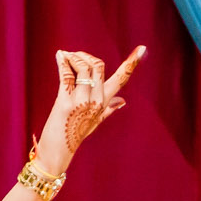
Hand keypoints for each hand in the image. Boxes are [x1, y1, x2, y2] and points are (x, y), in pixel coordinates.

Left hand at [36, 45, 145, 172]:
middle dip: (86, 55)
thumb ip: (108, 109)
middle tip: (74, 55)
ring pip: (84, 68)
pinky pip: (66, 75)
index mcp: (104, 103)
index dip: (132, 63)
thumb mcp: (94, 122)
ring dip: (73, 58)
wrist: (57, 152)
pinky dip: (62, 62)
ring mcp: (81, 102)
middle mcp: (96, 101)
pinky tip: (60, 56)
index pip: (121, 79)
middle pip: (98, 66)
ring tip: (64, 56)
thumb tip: (122, 101)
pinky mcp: (65, 103)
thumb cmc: (74, 136)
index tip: (142, 48)